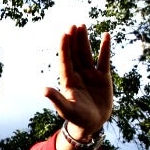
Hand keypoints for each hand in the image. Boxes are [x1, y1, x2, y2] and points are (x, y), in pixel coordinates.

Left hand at [45, 25, 112, 142]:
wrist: (92, 123)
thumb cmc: (77, 118)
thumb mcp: (66, 109)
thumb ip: (57, 99)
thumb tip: (43, 90)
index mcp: (68, 81)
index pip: (65, 61)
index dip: (64, 48)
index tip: (64, 34)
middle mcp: (78, 74)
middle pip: (75, 54)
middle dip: (73, 40)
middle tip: (73, 25)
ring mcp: (90, 74)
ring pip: (87, 53)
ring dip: (84, 40)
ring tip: (82, 26)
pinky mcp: (103, 77)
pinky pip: (104, 60)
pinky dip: (105, 48)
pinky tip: (106, 35)